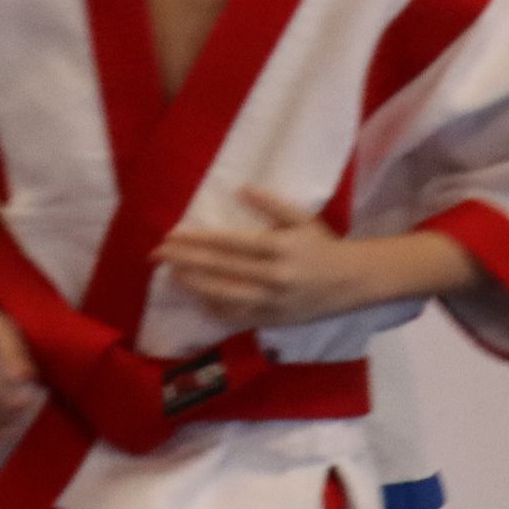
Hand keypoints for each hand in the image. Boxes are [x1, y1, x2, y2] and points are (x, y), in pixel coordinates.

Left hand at [157, 189, 365, 329]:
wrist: (351, 282)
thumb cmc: (322, 246)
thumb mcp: (301, 219)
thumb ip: (271, 205)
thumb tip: (241, 189)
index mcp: (278, 248)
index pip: (228, 244)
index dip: (197, 241)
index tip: (172, 236)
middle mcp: (272, 277)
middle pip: (220, 269)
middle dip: (185, 262)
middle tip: (157, 255)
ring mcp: (271, 302)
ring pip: (224, 296)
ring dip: (194, 285)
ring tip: (172, 276)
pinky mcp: (272, 320)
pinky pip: (237, 317)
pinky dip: (215, 309)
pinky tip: (197, 300)